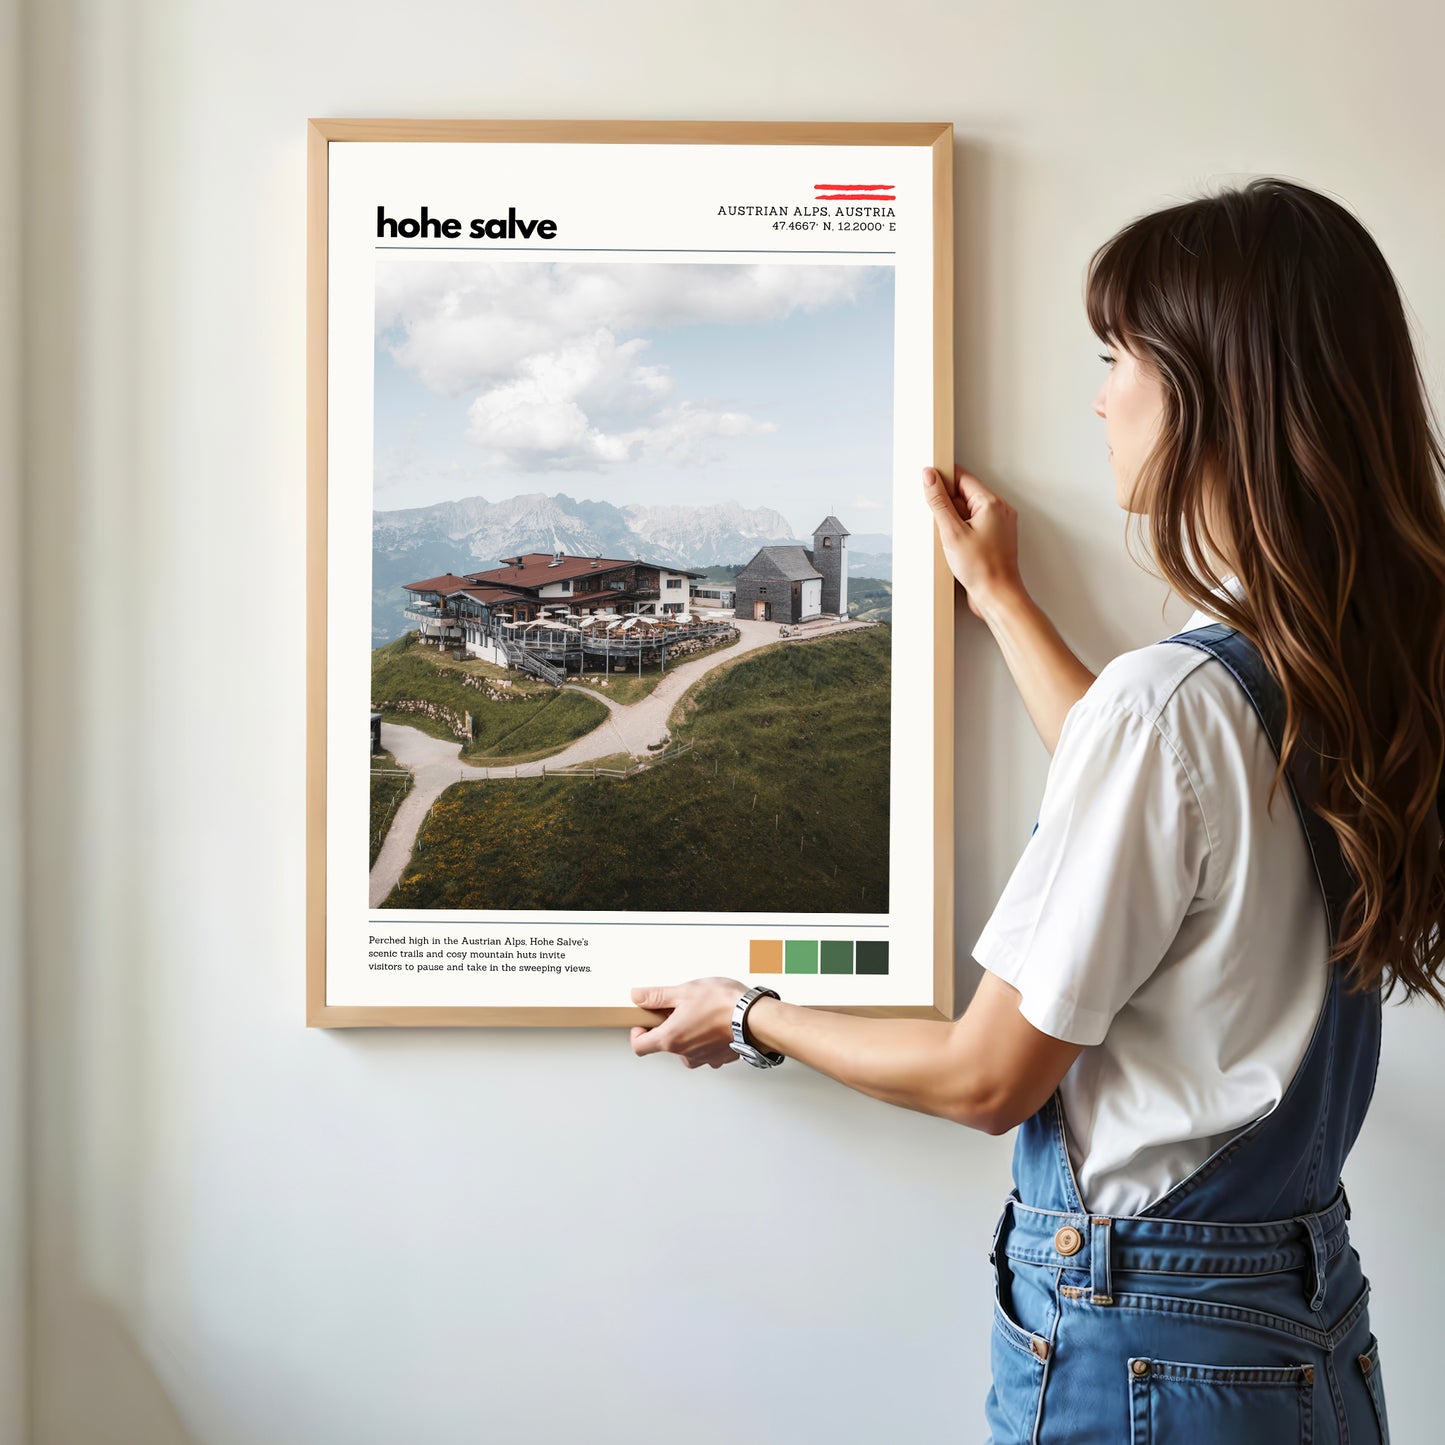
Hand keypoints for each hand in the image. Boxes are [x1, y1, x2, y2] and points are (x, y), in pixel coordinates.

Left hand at [629, 977, 746, 1068]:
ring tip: (701, 1013)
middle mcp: (685, 1054)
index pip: (639, 1046)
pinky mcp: (720, 1058)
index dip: (637, 1033)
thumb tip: (638, 996)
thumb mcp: (684, 991)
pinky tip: (715, 1022)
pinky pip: (706, 1049)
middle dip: (668, 1027)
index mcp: (671, 1039)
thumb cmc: (723, 1005)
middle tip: (680, 1008)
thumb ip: (657, 996)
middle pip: (665, 1045)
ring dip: (689, 1033)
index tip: (644, 1021)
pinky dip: (707, 1038)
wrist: (755, 1018)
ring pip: (686, 1048)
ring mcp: (704, 1058)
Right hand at [921, 464, 1024, 619]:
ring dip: (953, 521)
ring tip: (950, 540)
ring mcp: (998, 525)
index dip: (943, 480)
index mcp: (991, 503)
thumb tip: (929, 476)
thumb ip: (939, 501)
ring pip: (968, 511)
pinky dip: (961, 532)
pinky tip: (955, 547)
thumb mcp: (951, 532)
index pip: (962, 477)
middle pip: (965, 494)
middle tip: (941, 524)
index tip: (928, 484)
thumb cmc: (982, 568)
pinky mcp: (994, 538)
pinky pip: (974, 525)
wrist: (997, 596)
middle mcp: (999, 510)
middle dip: (947, 506)